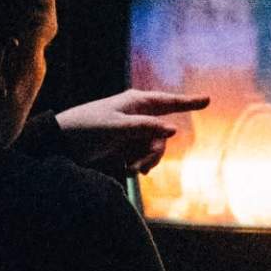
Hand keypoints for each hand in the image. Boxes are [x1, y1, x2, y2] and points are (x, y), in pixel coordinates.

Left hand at [48, 89, 206, 176]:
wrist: (62, 143)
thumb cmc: (87, 127)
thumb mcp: (117, 127)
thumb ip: (146, 128)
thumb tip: (174, 129)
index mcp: (136, 102)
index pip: (168, 101)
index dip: (189, 102)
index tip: (208, 100)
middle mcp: (137, 115)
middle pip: (162, 134)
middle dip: (156, 151)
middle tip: (142, 166)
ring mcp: (132, 131)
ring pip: (154, 147)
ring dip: (146, 160)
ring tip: (131, 169)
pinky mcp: (125, 146)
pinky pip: (143, 155)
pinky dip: (139, 163)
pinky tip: (128, 169)